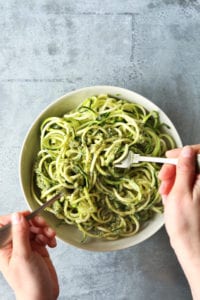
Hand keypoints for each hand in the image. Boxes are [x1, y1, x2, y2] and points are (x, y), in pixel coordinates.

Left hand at [0, 211, 58, 299]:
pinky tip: (52, 244)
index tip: (29, 216)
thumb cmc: (28, 282)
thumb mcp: (23, 256)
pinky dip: (49, 237)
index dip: (17, 217)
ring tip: (51, 237)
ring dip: (44, 230)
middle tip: (43, 225)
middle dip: (35, 223)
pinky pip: (43, 235)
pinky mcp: (38, 249)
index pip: (6, 224)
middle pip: (23, 223)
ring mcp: (27, 246)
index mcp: (5, 247)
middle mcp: (15, 245)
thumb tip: (17, 216)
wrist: (43, 297)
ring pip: (35, 228)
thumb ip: (20, 234)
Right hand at [159, 145, 199, 299]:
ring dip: (170, 182)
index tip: (169, 157)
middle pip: (188, 164)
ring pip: (182, 175)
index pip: (198, 154)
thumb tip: (186, 151)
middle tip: (163, 180)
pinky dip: (172, 190)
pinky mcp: (194, 196)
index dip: (183, 152)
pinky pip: (181, 186)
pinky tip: (169, 200)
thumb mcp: (180, 193)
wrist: (190, 246)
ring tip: (166, 195)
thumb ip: (184, 170)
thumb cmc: (185, 224)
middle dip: (173, 170)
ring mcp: (199, 190)